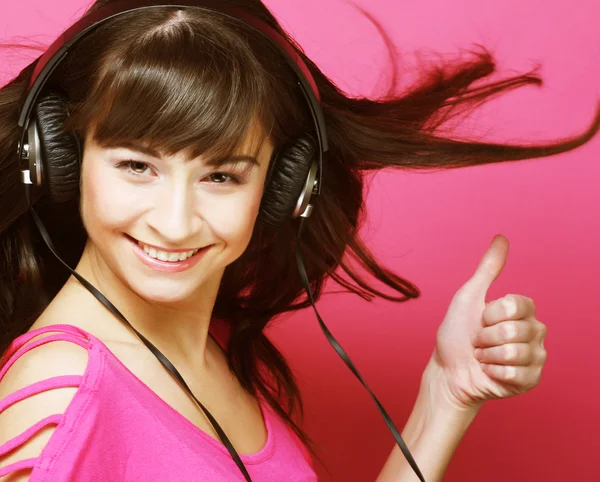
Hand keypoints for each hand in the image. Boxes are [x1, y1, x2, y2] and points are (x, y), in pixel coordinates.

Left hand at [427, 235, 547, 411]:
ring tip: (482, 356)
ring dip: (488, 355)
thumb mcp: (469, 296)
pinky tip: (489, 371)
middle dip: (485, 336)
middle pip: (514, 329)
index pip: (515, 304)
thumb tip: (501, 238)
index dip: (490, 313)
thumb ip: (488, 269)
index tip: (480, 319)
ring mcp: (535, 357)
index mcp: (523, 310)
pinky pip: (516, 374)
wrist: (448, 369)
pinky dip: (493, 372)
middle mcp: (534, 331)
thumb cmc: (457, 333)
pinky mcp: (531, 380)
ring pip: (515, 352)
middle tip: (478, 341)